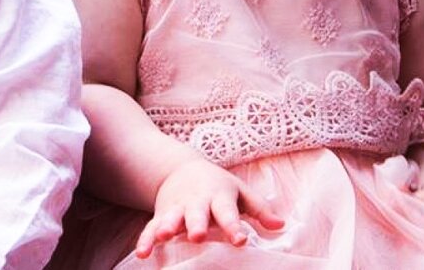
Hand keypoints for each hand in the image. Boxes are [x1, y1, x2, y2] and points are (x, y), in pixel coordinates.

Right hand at [135, 158, 283, 258]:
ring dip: (167, 227)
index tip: (240, 239)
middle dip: (196, 223)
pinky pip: (151, 227)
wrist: (181, 169)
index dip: (233, 226)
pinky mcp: (161, 215)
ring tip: (164, 237)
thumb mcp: (239, 192)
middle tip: (197, 235)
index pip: (228, 212)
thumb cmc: (218, 186)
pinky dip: (146, 239)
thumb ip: (259, 209)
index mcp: (219, 196)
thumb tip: (280, 225)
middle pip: (196, 213)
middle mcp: (196, 202)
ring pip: (171, 218)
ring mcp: (176, 209)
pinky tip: (143, 254)